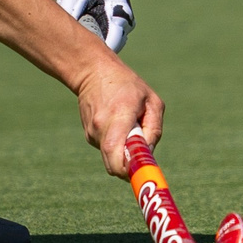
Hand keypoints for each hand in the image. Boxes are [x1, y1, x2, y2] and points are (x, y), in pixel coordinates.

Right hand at [75, 58, 162, 177]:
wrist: (93, 71)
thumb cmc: (127, 85)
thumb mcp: (151, 101)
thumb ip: (154, 128)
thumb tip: (148, 154)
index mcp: (119, 116)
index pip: (115, 153)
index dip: (126, 169)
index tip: (139, 171)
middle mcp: (101, 127)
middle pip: (113, 164)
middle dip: (128, 166)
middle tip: (140, 154)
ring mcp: (92, 132)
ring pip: (112, 157)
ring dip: (123, 151)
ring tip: (127, 126)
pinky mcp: (89, 135)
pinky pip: (107, 149)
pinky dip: (116, 144)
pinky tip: (117, 124)